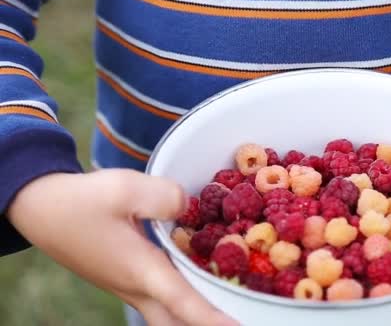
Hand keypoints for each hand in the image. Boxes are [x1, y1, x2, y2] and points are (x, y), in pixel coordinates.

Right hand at [7, 169, 238, 325]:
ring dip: (194, 314)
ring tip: (228, 300)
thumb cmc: (80, 201)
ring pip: (168, 315)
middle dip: (205, 322)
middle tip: (239, 315)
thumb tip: (190, 208)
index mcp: (141, 271)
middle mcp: (137, 287)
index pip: (184, 303)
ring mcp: (130, 287)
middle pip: (177, 322)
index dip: (213, 318)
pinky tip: (201, 278)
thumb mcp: (124, 188)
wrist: (42, 209)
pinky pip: (162, 299)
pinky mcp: (127, 279)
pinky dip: (184, 299)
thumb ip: (165, 197)